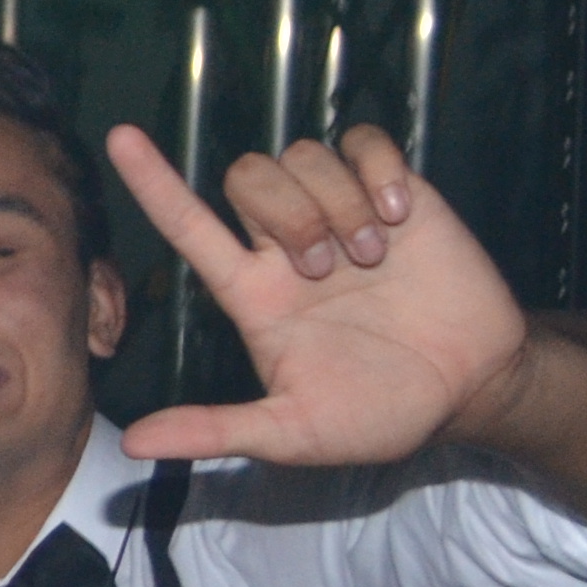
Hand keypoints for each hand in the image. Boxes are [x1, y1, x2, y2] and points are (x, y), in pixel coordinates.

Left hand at [107, 123, 526, 472]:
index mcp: (252, 292)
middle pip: (245, 177)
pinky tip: (401, 215)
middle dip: (282, 213)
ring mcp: (341, 214)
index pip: (187, 225)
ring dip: (335, 202)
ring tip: (373, 256)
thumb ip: (216, 431)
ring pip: (302, 155)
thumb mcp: (291, 433)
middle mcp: (286, 246)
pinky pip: (364, 142)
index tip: (119, 139)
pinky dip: (377, 169)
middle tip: (324, 269)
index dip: (153, 182)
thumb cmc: (376, 414)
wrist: (467, 390)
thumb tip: (134, 447)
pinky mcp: (398, 195)